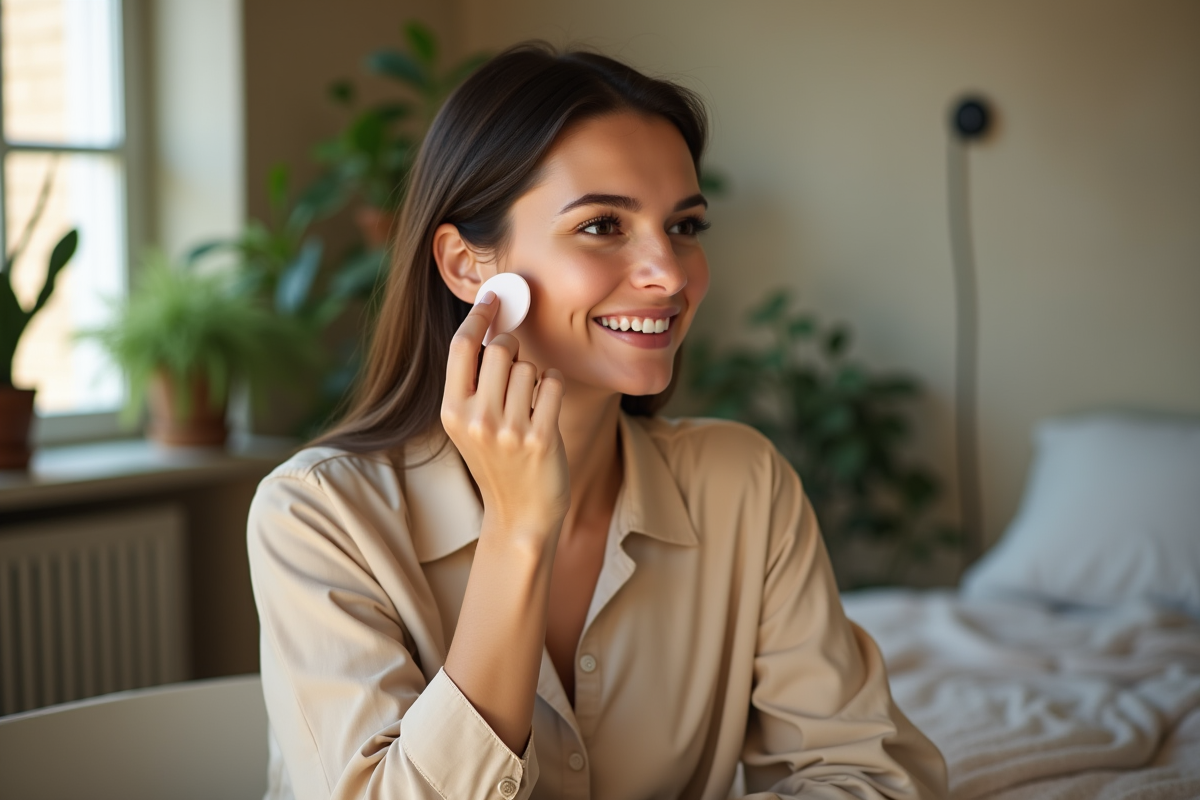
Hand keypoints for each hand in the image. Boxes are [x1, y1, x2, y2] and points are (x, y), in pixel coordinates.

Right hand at [441, 291, 568, 541]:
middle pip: (499, 348)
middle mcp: (476, 419)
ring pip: (529, 366)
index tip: (492, 298)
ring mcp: (509, 430)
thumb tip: (490, 322)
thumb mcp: (469, 424)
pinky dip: (553, 387)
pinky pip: (552, 384)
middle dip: (513, 349)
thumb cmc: (497, 460)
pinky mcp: (541, 437)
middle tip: (515, 367)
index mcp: (451, 411)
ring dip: (534, 375)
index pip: (461, 346)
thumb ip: (472, 380)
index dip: (479, 315)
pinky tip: (546, 406)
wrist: (520, 514)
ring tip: (529, 402)